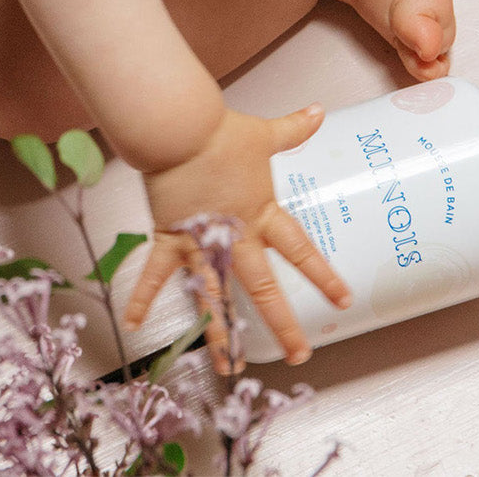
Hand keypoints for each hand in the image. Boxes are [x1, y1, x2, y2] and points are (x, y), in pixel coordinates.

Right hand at [123, 103, 351, 369]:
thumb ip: (293, 129)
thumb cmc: (221, 131)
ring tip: (229, 367)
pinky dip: (143, 296)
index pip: (299, 250)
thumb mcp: (264, 134)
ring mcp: (201, 242)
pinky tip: (135, 323)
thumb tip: (318, 111)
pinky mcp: (170, 237)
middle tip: (299, 354)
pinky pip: (156, 273)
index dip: (322, 275)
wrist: (181, 129)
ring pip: (214, 296)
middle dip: (282, 323)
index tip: (342, 300)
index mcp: (261, 213)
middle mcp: (235, 236)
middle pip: (263, 288)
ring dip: (221, 333)